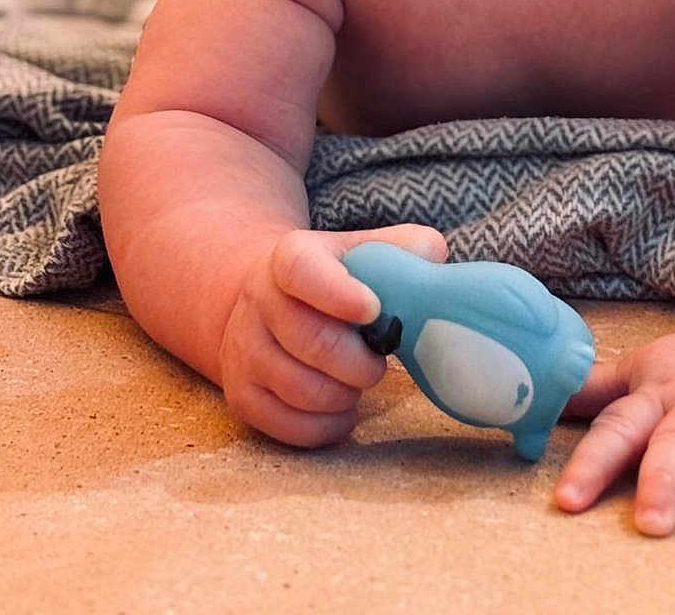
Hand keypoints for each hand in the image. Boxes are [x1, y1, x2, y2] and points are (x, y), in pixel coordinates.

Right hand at [218, 223, 447, 445]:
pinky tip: (343, 410)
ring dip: (344, 395)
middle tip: (379, 362)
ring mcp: (244, 351)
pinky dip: (327, 426)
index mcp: (290, 257)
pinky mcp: (241, 395)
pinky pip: (288, 426)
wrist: (268, 302)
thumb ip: (402, 248)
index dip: (339, 293)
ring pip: (299, 389)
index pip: (303, 271)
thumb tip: (433, 254)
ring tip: (357, 382)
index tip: (374, 310)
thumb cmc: (334, 279)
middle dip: (360, 362)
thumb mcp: (362, 251)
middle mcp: (259, 301)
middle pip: (312, 341)